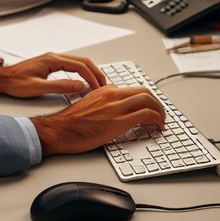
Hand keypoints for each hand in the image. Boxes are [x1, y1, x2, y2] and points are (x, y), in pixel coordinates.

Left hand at [0, 52, 106, 98]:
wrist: (1, 78)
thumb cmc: (15, 82)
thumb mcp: (37, 88)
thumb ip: (59, 86)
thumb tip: (79, 86)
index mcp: (52, 60)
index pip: (79, 66)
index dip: (91, 77)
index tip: (98, 88)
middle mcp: (54, 57)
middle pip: (82, 61)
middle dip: (95, 72)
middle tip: (104, 84)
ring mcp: (52, 60)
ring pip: (78, 62)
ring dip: (90, 72)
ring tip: (97, 83)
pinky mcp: (50, 64)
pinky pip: (71, 66)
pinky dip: (82, 72)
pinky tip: (84, 80)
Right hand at [29, 86, 165, 155]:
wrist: (58, 130)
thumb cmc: (70, 123)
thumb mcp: (89, 105)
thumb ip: (104, 104)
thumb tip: (115, 111)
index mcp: (106, 90)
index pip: (134, 90)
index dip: (146, 99)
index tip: (150, 108)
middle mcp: (112, 95)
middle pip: (145, 92)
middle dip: (157, 103)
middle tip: (161, 114)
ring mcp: (116, 107)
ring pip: (148, 101)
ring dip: (160, 111)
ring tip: (161, 121)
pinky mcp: (118, 121)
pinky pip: (145, 115)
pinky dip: (156, 119)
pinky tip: (157, 127)